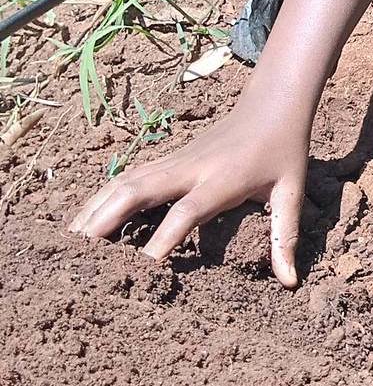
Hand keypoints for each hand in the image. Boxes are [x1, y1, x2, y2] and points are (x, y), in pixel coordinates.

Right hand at [68, 97, 310, 286]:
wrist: (273, 104)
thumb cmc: (284, 151)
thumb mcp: (293, 192)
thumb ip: (285, 236)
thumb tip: (290, 281)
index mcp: (222, 180)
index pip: (185, 212)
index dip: (162, 241)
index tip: (141, 274)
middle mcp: (189, 169)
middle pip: (136, 191)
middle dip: (105, 223)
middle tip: (78, 260)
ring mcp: (173, 161)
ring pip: (123, 183)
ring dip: (93, 210)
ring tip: (67, 246)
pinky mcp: (166, 159)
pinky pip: (126, 178)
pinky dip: (100, 198)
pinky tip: (83, 221)